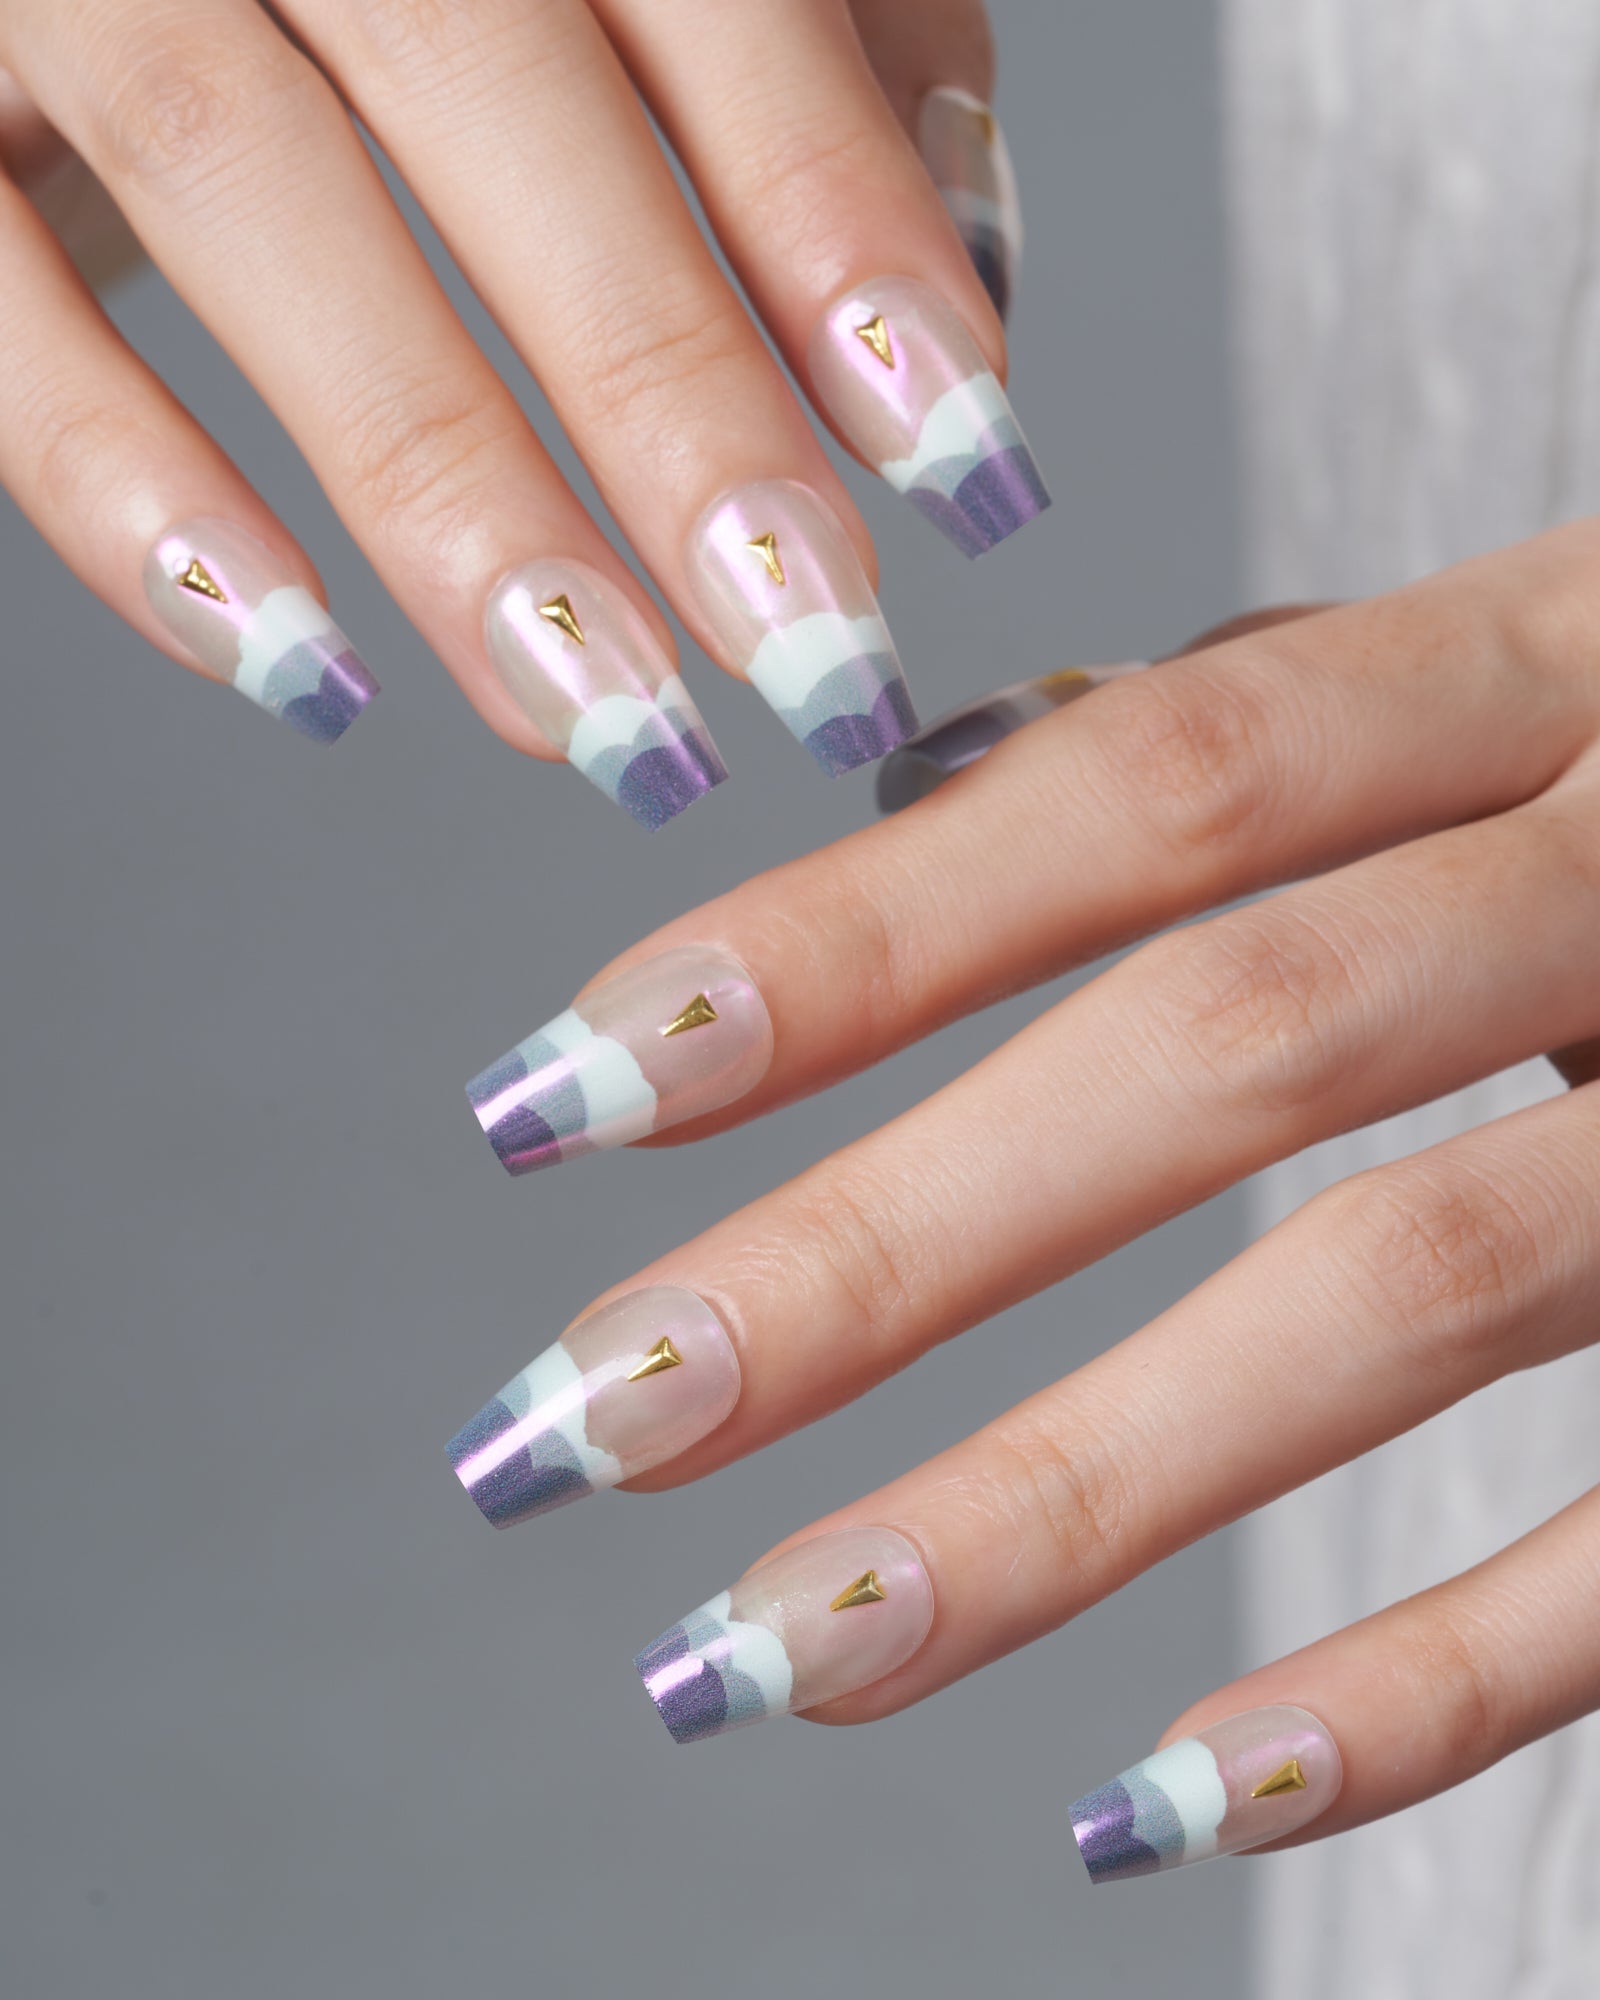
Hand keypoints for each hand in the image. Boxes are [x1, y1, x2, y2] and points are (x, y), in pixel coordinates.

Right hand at [0, 1, 1033, 811]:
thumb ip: (819, 54)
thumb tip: (957, 291)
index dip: (839, 229)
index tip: (961, 464)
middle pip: (491, 90)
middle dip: (668, 398)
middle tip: (804, 646)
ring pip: (246, 191)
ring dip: (444, 492)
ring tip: (599, 716)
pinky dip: (128, 495)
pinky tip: (298, 665)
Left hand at [446, 517, 1599, 1878]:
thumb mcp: (1539, 662)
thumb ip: (1272, 726)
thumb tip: (932, 791)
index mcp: (1558, 658)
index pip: (1148, 789)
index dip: (848, 942)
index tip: (569, 1090)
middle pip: (1221, 1060)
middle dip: (869, 1254)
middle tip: (580, 1424)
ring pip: (1402, 1310)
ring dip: (1059, 1509)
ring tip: (774, 1655)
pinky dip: (1423, 1690)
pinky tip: (1162, 1797)